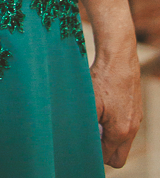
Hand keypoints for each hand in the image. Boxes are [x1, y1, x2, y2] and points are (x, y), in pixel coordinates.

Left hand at [92, 43, 141, 167]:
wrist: (118, 58)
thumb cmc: (102, 79)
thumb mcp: (90, 104)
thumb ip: (86, 126)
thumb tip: (78, 139)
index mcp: (120, 132)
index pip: (108, 157)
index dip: (94, 153)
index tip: (83, 142)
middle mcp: (132, 129)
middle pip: (119, 156)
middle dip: (105, 151)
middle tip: (91, 136)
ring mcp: (136, 120)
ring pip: (123, 142)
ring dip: (109, 137)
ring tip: (96, 120)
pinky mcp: (136, 110)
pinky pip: (126, 127)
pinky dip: (116, 125)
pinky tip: (104, 109)